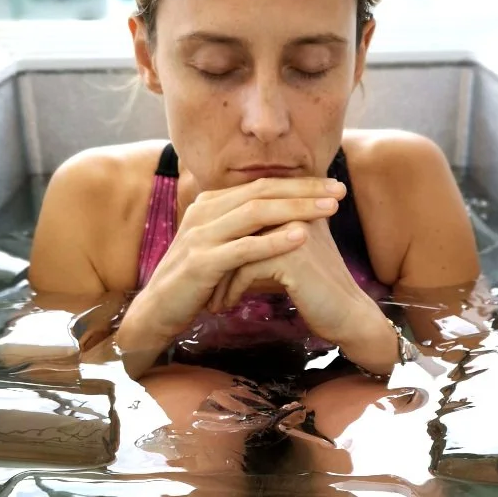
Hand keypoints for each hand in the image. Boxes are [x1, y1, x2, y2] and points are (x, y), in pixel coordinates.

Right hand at [116, 174, 346, 349]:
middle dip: (304, 190)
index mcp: (210, 205)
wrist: (157, 312)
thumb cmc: (194, 283)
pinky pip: (243, 247)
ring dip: (296, 208)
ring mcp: (200, 235)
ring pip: (255, 213)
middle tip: (340, 190)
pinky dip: (274, 240)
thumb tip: (282, 220)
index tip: (332, 186)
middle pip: (262, 192)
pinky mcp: (201, 262)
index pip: (261, 186)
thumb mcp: (220, 249)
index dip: (299, 184)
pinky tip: (301, 235)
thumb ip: (243, 231)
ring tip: (330, 208)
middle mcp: (203, 212)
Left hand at [205, 214, 381, 348]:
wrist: (347, 317)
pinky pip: (244, 269)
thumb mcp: (290, 256)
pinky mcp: (290, 256)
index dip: (225, 242)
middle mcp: (295, 212)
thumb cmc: (317, 290)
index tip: (210, 266)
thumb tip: (230, 237)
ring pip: (237, 249)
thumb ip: (267, 239)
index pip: (246, 217)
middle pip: (238, 230)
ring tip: (211, 299)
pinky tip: (225, 306)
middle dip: (216, 259)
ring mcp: (293, 231)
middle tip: (202, 281)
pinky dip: (231, 290)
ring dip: (219, 278)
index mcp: (296, 208)